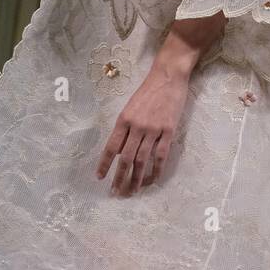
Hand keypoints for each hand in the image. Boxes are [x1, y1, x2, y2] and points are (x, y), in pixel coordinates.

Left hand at [95, 10, 224, 195]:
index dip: (105, 164)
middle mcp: (137, 126)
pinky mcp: (169, 130)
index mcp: (124, 119)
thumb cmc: (148, 90)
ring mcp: (153, 129)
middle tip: (117, 193)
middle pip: (126, 158)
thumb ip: (124, 128)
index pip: (111, 147)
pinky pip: (161, 155)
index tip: (100, 178)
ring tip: (133, 191)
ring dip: (137, 178)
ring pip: (143, 160)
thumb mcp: (130, 107)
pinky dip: (156, 170)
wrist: (168, 76)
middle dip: (120, 178)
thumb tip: (119, 151)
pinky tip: (152, 180)